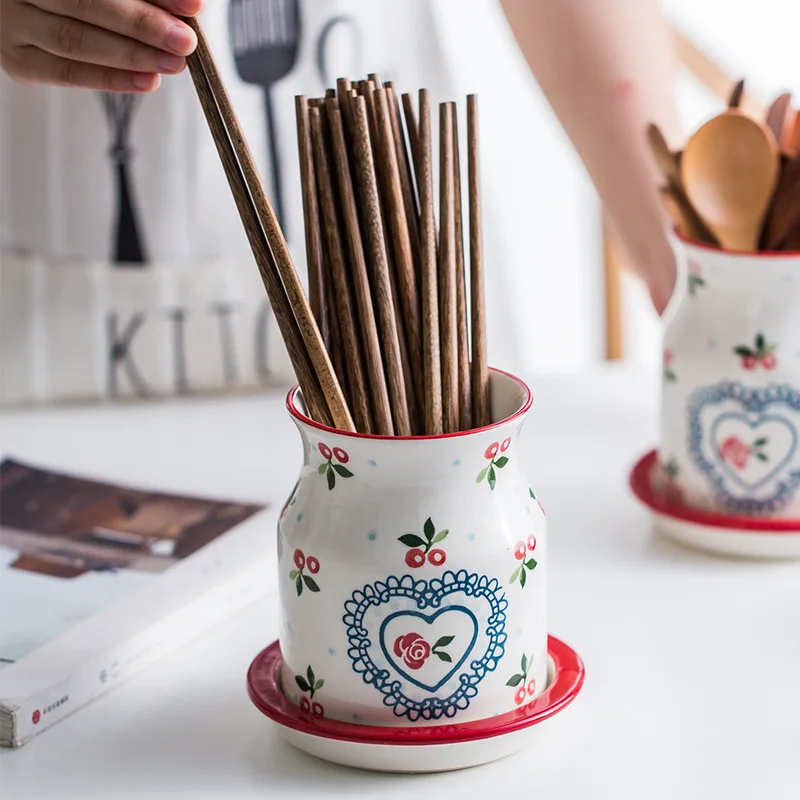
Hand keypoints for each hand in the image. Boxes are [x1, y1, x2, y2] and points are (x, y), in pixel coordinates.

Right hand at [1, 0, 201, 91]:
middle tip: (185, 41)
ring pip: (74, 41)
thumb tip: (190, 5)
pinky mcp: (18, 60)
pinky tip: (147, 80)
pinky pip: (67, 73)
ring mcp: (11, 23)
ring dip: (132, 56)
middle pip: (84, 4)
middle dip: (142, 25)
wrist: (35, 3)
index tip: (192, 6)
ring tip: (173, 63)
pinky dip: (111, 79)